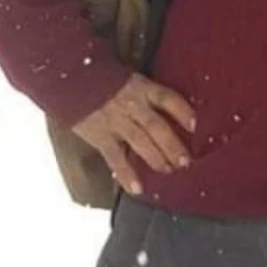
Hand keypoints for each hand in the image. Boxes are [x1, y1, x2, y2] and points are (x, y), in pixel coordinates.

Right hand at [71, 73, 196, 196]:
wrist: (71, 78)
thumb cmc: (103, 79)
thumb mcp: (129, 79)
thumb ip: (145, 94)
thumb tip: (168, 111)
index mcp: (141, 88)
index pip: (167, 98)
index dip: (183, 111)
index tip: (196, 125)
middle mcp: (131, 104)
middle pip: (157, 126)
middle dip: (173, 145)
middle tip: (186, 161)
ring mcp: (115, 121)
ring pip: (141, 141)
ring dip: (157, 158)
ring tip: (169, 171)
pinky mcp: (100, 135)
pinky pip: (115, 157)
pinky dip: (127, 173)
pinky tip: (137, 189)